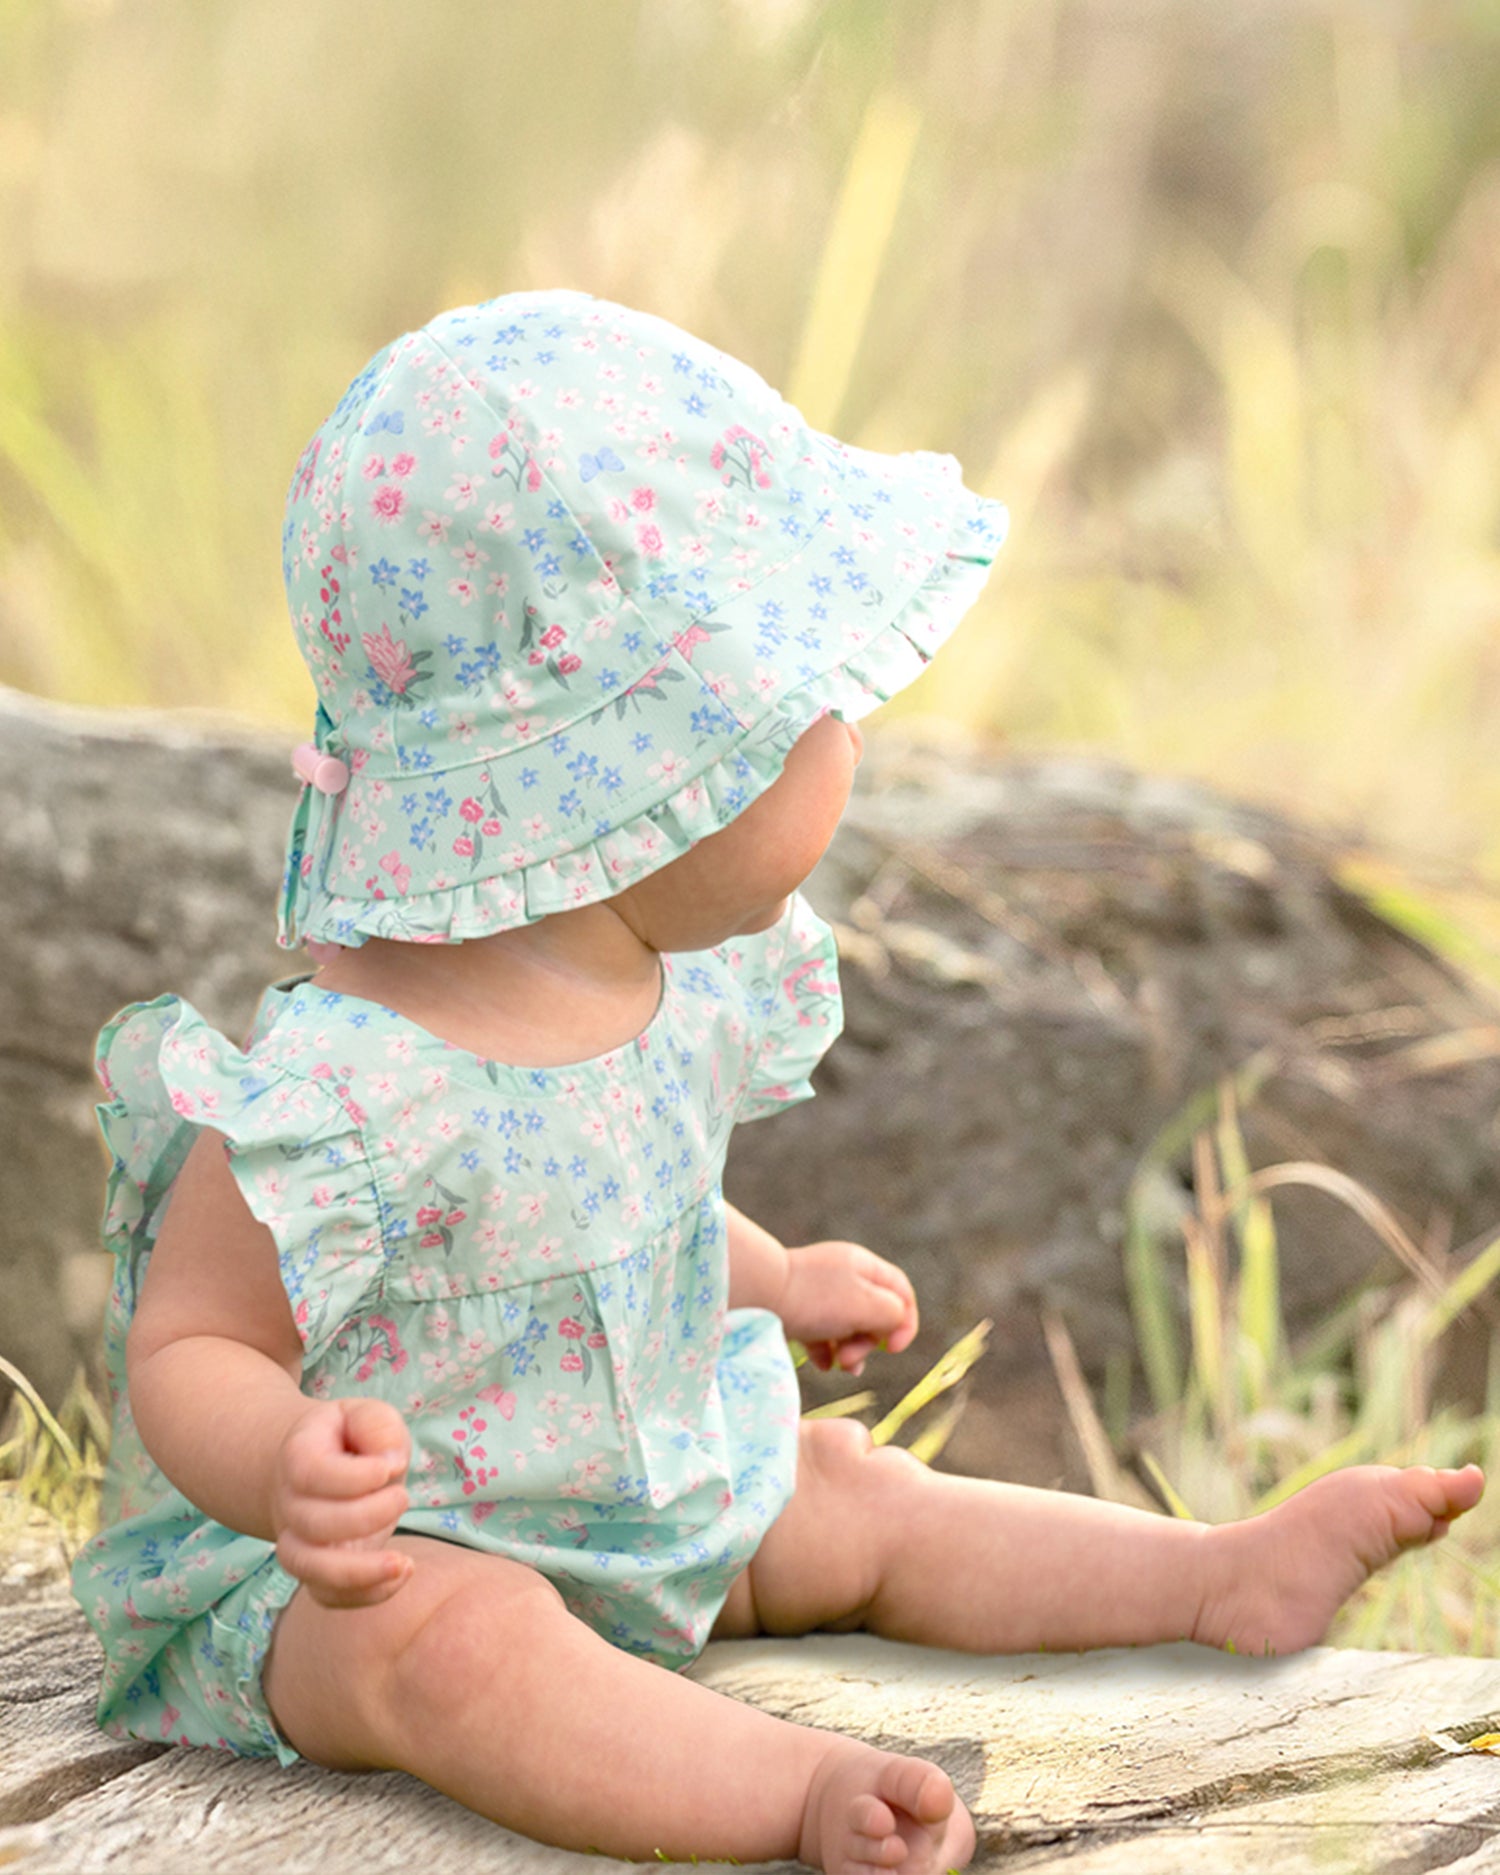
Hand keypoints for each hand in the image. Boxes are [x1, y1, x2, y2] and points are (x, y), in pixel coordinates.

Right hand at [268, 1396, 412, 1607]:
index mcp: (297, 1457)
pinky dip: (364, 1595)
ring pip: (309, 1568)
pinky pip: (328, 1596)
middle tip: (403, 1497)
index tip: (390, 1467)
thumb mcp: (367, 1414)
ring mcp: (299, 1542)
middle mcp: (290, 1504)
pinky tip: (402, 1574)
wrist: (318, 1466)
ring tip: (403, 1564)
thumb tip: (390, 1462)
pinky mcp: (319, 1571)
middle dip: (366, 1516)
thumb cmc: (350, 1438)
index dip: (354, 1476)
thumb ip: (378, 1426)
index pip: (311, 1473)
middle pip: (313, 1523)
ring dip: (358, 1572)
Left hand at [778, 1241, 918, 1375]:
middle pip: (874, 1313)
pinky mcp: (798, 1310)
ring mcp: (819, 1293)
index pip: (901, 1291)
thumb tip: (892, 1325)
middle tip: (852, 1359)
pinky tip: (822, 1364)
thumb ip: (892, 1313)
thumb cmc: (816, 1300)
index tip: (894, 1349)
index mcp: (864, 1266)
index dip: (906, 1322)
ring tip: (840, 1366)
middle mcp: (843, 1275)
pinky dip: (826, 1351)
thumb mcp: (866, 1304)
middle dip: (870, 1342)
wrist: (756, 1296)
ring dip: (850, 1351)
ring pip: (848, 1327)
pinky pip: (822, 1334)